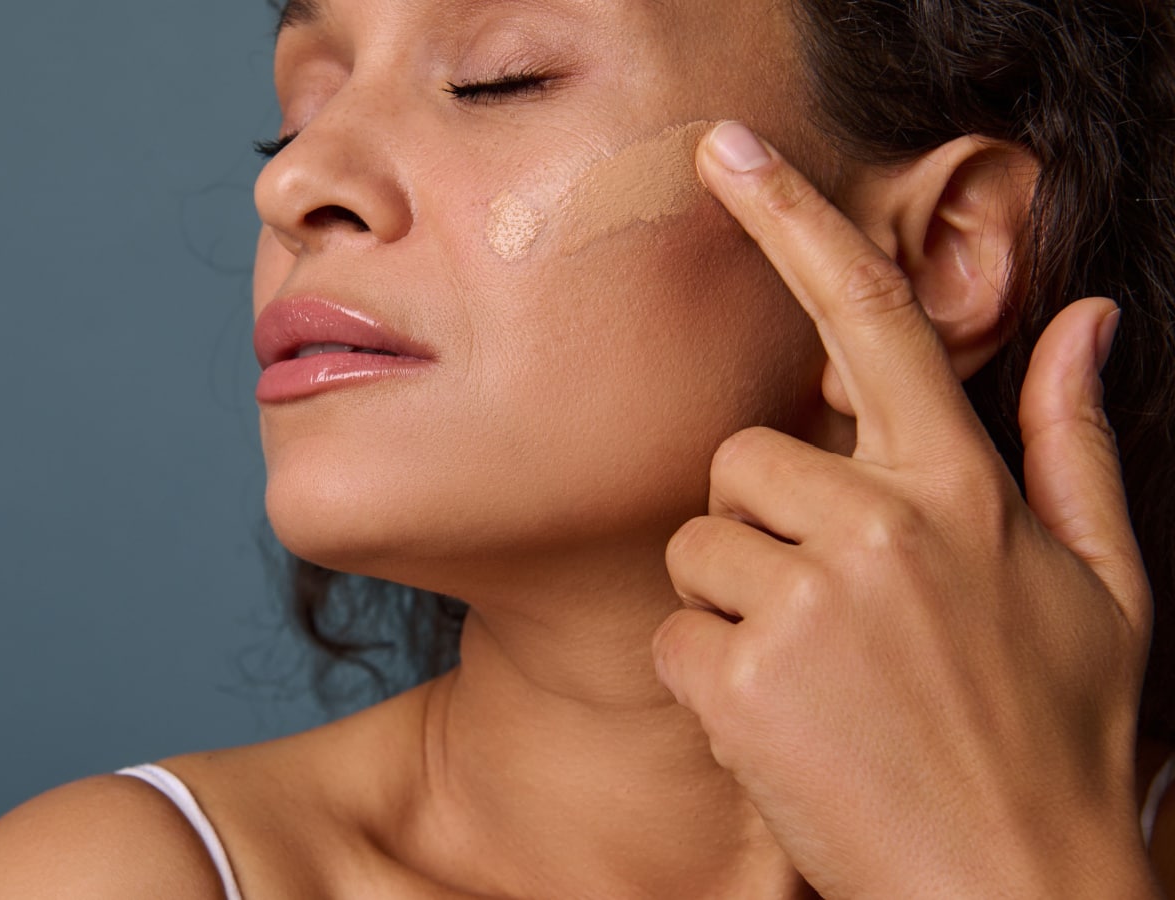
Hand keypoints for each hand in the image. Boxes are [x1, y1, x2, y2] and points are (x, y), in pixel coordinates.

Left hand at [651, 122, 1158, 897]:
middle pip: (742, 455)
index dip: (797, 221)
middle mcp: (883, 525)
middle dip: (765, 519)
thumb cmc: (1059, 737)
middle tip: (829, 605)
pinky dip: (708, 677)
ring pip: (698, 542)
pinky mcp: (742, 676)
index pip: (874, 321)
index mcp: (963, 490)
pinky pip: (671, 633)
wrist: (1013, 888)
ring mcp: (808, 600)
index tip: (728, 153)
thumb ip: (1075, 443)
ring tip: (816, 672)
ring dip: (735, 602)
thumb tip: (1088, 317)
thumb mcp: (1104, 586)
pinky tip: (783, 721)